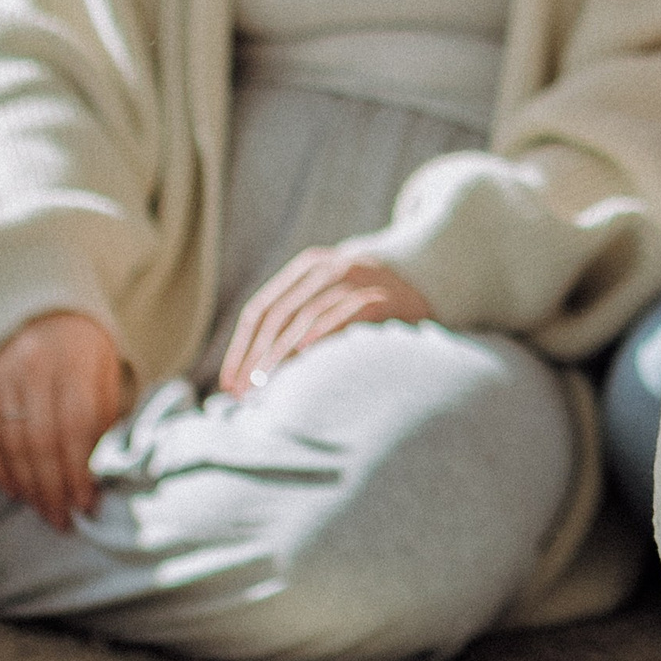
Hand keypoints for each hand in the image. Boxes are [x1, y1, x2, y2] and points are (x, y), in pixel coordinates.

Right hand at [0, 311, 129, 529]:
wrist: (39, 306)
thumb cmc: (84, 347)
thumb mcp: (106, 369)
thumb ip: (104, 414)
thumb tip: (103, 470)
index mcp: (75, 362)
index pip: (75, 425)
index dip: (79, 469)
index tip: (86, 503)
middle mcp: (35, 368)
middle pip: (40, 441)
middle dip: (52, 488)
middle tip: (63, 520)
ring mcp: (3, 376)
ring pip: (11, 443)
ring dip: (28, 486)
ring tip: (45, 511)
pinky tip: (15, 491)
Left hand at [218, 247, 432, 393]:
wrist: (431, 277)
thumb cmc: (371, 302)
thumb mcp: (331, 298)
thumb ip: (297, 322)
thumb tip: (249, 374)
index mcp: (308, 268)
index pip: (261, 309)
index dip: (241, 348)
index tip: (229, 384)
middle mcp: (329, 267)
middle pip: (279, 315)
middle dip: (256, 357)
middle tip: (243, 394)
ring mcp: (359, 278)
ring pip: (307, 315)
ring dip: (281, 354)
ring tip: (266, 386)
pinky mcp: (386, 296)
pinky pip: (348, 312)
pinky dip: (324, 332)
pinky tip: (305, 356)